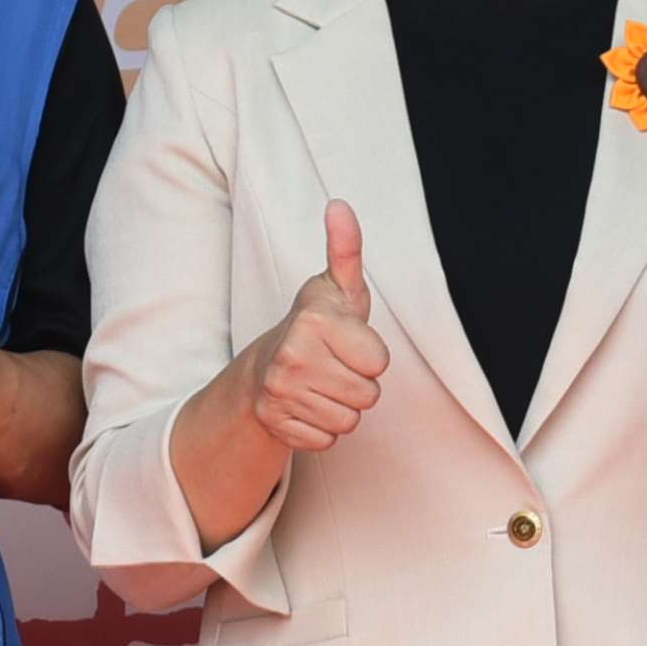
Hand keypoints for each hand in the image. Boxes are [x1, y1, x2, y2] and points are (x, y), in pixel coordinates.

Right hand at [238, 199, 391, 456]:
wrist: (266, 366)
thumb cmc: (317, 325)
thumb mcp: (337, 286)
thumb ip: (346, 248)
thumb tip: (340, 206)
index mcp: (313, 321)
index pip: (380, 362)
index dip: (371, 355)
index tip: (348, 342)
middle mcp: (291, 357)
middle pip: (368, 395)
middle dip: (358, 383)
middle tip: (335, 365)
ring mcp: (279, 393)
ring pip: (349, 421)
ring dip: (342, 407)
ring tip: (322, 384)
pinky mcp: (276, 425)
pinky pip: (328, 440)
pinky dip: (322, 428)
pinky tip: (308, 405)